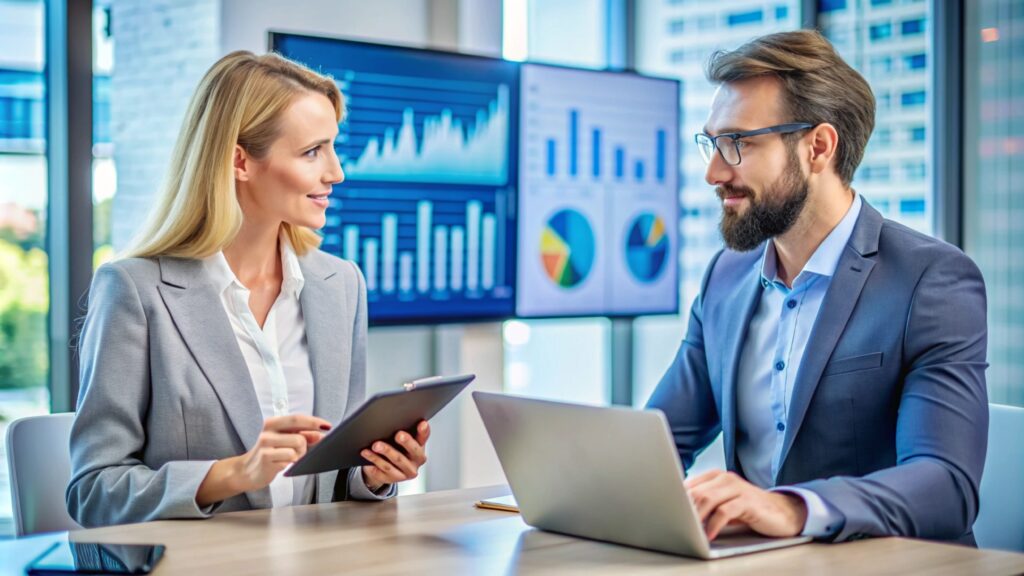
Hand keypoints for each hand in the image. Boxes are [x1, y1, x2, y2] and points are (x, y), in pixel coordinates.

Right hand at [197, 414, 329, 506]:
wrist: (246, 471)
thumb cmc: (269, 453)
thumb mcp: (284, 440)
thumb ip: (302, 435)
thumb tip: (320, 434)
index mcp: (272, 423)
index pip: (297, 418)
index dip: (314, 422)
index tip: (328, 426)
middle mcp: (267, 432)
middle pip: (300, 436)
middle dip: (307, 444)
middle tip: (304, 449)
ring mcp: (265, 446)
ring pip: (297, 448)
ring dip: (299, 455)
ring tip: (291, 458)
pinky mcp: (266, 459)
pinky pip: (290, 459)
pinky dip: (292, 463)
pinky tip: (284, 464)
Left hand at [360, 420, 429, 491]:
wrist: (387, 470)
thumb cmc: (396, 449)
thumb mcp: (402, 440)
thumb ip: (404, 430)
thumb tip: (396, 417)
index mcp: (420, 448)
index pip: (424, 438)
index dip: (424, 431)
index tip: (422, 423)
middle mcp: (416, 461)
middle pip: (413, 451)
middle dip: (406, 442)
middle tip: (399, 435)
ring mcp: (405, 472)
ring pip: (396, 461)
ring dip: (386, 452)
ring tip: (376, 445)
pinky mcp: (392, 479)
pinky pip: (382, 470)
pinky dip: (374, 461)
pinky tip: (367, 454)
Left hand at [685, 470, 806, 539]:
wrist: (781, 512)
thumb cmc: (747, 509)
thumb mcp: (722, 503)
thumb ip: (702, 503)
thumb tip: (676, 512)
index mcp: (714, 476)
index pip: (687, 485)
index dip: (675, 500)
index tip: (666, 514)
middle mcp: (725, 478)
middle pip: (695, 492)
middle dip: (683, 510)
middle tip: (676, 525)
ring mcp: (737, 488)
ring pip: (707, 499)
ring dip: (696, 517)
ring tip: (690, 530)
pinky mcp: (748, 501)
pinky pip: (725, 511)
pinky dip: (714, 524)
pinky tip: (709, 534)